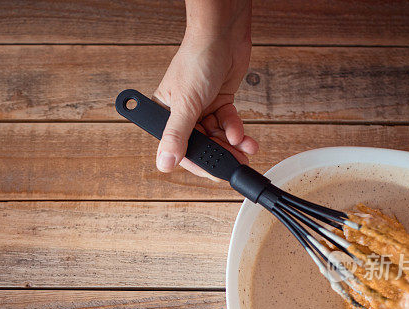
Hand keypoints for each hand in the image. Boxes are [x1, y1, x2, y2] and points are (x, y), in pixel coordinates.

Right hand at [154, 1, 257, 178]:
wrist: (223, 34)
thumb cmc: (197, 60)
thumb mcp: (185, 104)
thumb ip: (176, 136)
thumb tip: (164, 164)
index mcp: (165, 113)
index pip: (179, 148)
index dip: (197, 162)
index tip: (214, 173)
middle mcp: (182, 113)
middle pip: (201, 144)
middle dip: (220, 154)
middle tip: (235, 164)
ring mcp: (202, 107)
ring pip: (217, 136)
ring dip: (231, 144)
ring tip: (244, 150)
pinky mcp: (220, 101)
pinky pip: (227, 123)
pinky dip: (236, 130)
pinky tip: (242, 134)